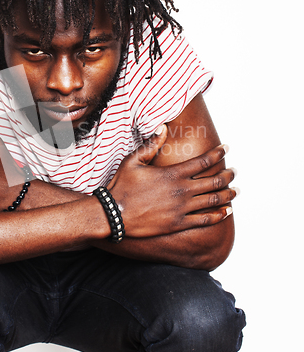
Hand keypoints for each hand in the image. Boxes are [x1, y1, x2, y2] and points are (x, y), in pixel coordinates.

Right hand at [108, 125, 237, 237]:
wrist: (114, 214)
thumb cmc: (122, 186)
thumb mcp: (133, 161)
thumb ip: (151, 144)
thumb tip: (162, 127)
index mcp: (173, 173)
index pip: (203, 161)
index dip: (218, 154)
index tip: (226, 149)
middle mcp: (182, 190)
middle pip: (214, 181)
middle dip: (228, 175)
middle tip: (235, 172)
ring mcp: (182, 209)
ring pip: (213, 200)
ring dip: (228, 195)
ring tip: (236, 191)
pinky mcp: (178, 223)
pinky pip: (205, 220)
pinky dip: (219, 215)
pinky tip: (227, 212)